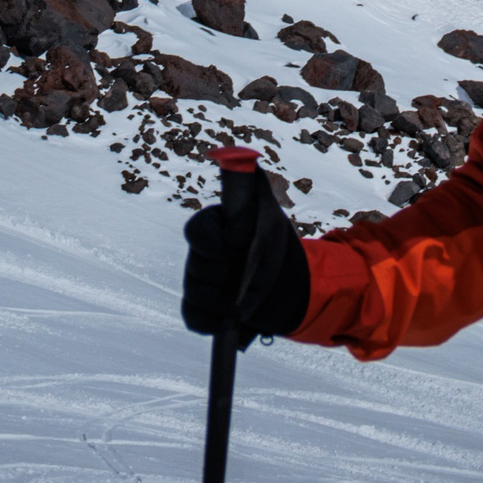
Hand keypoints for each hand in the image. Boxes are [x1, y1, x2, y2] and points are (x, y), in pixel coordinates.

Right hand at [182, 168, 310, 340]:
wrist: (287, 285)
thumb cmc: (274, 247)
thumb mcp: (269, 217)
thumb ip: (254, 192)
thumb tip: (245, 159)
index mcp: (210, 228)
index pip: (197, 232)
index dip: (215, 243)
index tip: (239, 246)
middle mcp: (197, 254)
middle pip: (198, 267)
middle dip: (229, 274)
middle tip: (255, 276)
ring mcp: (195, 283)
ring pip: (198, 294)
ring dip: (227, 301)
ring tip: (251, 300)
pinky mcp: (199, 311)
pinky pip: (196, 319)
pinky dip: (214, 323)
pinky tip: (232, 321)